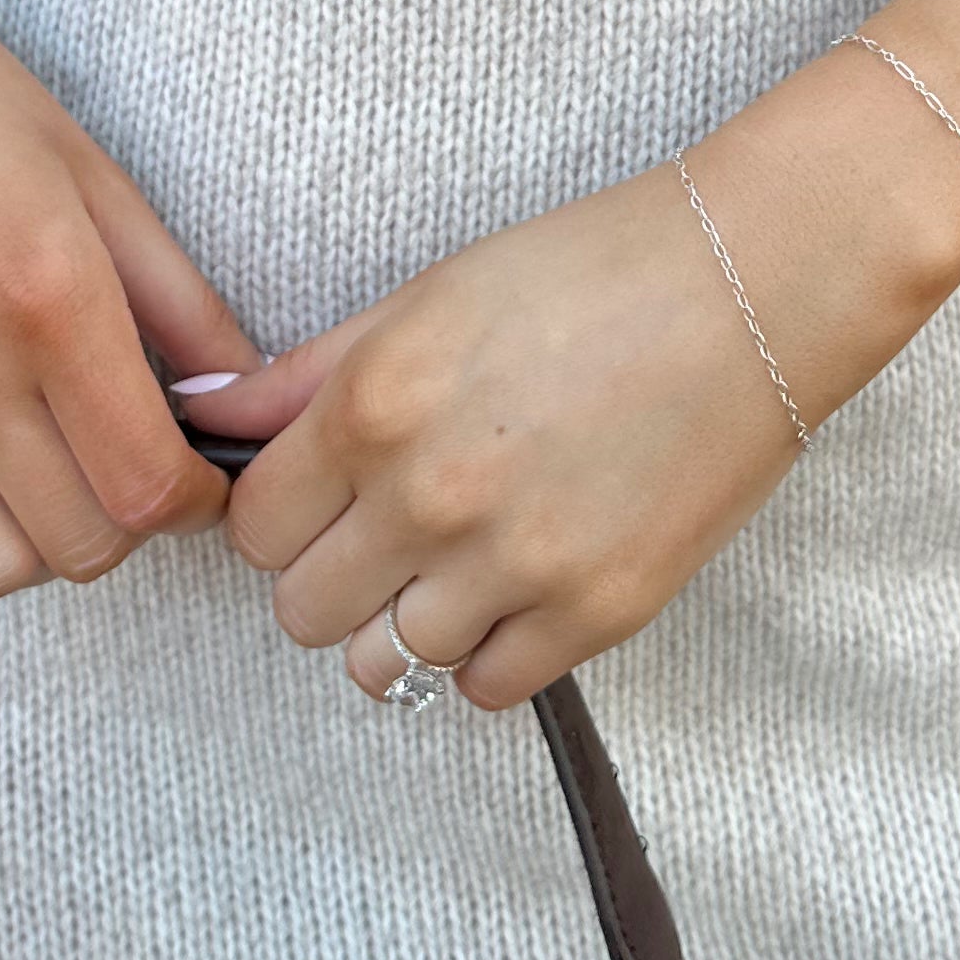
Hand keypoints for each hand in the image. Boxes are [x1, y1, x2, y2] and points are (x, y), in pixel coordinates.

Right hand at [0, 0, 260, 625]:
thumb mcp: (95, 175)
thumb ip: (181, 302)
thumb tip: (243, 401)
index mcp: (48, 288)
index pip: (148, 482)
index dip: (196, 505)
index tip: (199, 481)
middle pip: (81, 541)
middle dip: (130, 525)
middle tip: (128, 469)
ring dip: (44, 552)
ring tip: (53, 486)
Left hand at [195, 118, 918, 713]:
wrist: (754, 285)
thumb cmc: (592, 271)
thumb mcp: (427, 295)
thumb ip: (305, 373)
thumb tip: (206, 417)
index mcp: (374, 405)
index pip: (253, 526)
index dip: (282, 512)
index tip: (322, 496)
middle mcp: (430, 496)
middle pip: (301, 610)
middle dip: (331, 573)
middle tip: (387, 530)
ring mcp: (515, 566)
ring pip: (380, 666)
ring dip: (403, 621)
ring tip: (456, 562)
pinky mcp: (596, 614)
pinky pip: (485, 688)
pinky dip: (488, 651)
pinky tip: (517, 585)